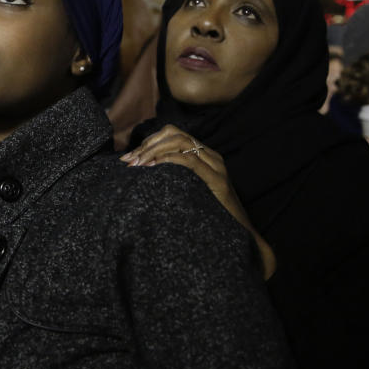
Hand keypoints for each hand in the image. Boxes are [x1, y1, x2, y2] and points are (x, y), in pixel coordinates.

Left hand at [121, 125, 275, 278]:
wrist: (239, 235)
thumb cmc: (209, 216)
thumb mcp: (187, 192)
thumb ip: (173, 178)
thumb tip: (141, 173)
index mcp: (203, 155)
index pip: (172, 135)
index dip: (148, 142)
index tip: (129, 157)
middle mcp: (210, 156)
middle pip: (174, 134)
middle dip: (147, 144)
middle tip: (129, 161)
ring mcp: (215, 165)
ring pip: (180, 142)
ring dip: (153, 150)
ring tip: (137, 165)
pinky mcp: (217, 179)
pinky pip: (190, 160)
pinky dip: (168, 159)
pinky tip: (153, 167)